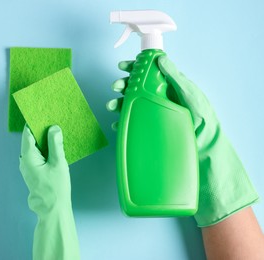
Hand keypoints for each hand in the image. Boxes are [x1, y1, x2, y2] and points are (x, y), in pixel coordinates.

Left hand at [19, 125, 79, 259]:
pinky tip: (54, 146)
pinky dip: (44, 149)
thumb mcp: (58, 163)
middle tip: (51, 120)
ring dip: (42, 140)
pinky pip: (37, 155)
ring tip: (54, 130)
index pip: (28, 133)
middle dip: (40, 130)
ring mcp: (28, 167)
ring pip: (34, 148)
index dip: (34, 122)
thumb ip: (55, 144)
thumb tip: (54, 128)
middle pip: (30, 140)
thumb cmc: (55, 188)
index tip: (42, 113)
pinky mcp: (34, 172)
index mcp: (28, 156)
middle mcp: (24, 161)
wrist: (53, 209)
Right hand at [108, 57, 258, 226]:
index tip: (123, 67)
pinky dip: (122, 124)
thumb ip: (175, 77)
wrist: (205, 150)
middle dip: (123, 86)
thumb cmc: (203, 121)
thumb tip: (161, 59)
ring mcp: (154, 115)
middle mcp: (160, 99)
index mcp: (170, 88)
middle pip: (137, 88)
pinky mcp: (150, 130)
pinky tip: (117, 125)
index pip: (150, 74)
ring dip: (119, 104)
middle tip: (115, 88)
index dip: (135, 68)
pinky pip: (133, 124)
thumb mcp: (191, 95)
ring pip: (132, 105)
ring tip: (112, 107)